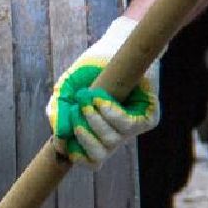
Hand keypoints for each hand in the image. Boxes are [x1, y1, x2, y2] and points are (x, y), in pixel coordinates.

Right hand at [47, 17, 160, 165]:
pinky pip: (126, 127)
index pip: (90, 161)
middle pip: (98, 157)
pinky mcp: (148, 118)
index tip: (65, 139)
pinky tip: (100, 98)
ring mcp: (132, 129)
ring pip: (110, 142)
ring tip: (87, 98)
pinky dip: (109, 113)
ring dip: (94, 120)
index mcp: (97, 135)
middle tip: (77, 113)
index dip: (76, 155)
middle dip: (83, 137)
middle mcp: (115, 135)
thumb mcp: (66, 91)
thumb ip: (58, 115)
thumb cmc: (90, 70)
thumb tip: (59, 143)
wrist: (114, 46)